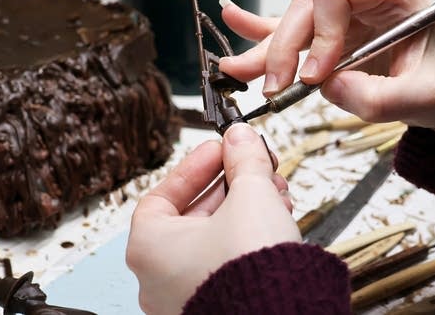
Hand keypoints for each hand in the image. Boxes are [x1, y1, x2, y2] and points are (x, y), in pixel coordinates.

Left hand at [126, 123, 300, 314]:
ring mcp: (188, 296)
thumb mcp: (249, 194)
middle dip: (232, 184)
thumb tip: (240, 139)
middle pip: (196, 214)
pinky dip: (250, 235)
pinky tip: (277, 216)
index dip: (195, 166)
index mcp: (150, 249)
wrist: (284, 314)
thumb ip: (243, 159)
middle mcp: (161, 278)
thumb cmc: (249, 268)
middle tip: (252, 165)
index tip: (220, 150)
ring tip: (273, 189)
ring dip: (246, 206)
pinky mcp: (218, 304)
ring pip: (217, 237)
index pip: (163, 194)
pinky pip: (229, 260)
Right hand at [219, 0, 434, 141]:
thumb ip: (379, 97)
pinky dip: (265, 32)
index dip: (318, 34)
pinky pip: (296, 30)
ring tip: (236, 69)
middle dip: (284, 47)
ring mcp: (347, 12)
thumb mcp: (425, 97)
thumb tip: (328, 88)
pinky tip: (235, 20)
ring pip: (294, 21)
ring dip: (267, 49)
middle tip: (272, 86)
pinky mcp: (335, 33)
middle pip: (306, 7)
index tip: (315, 76)